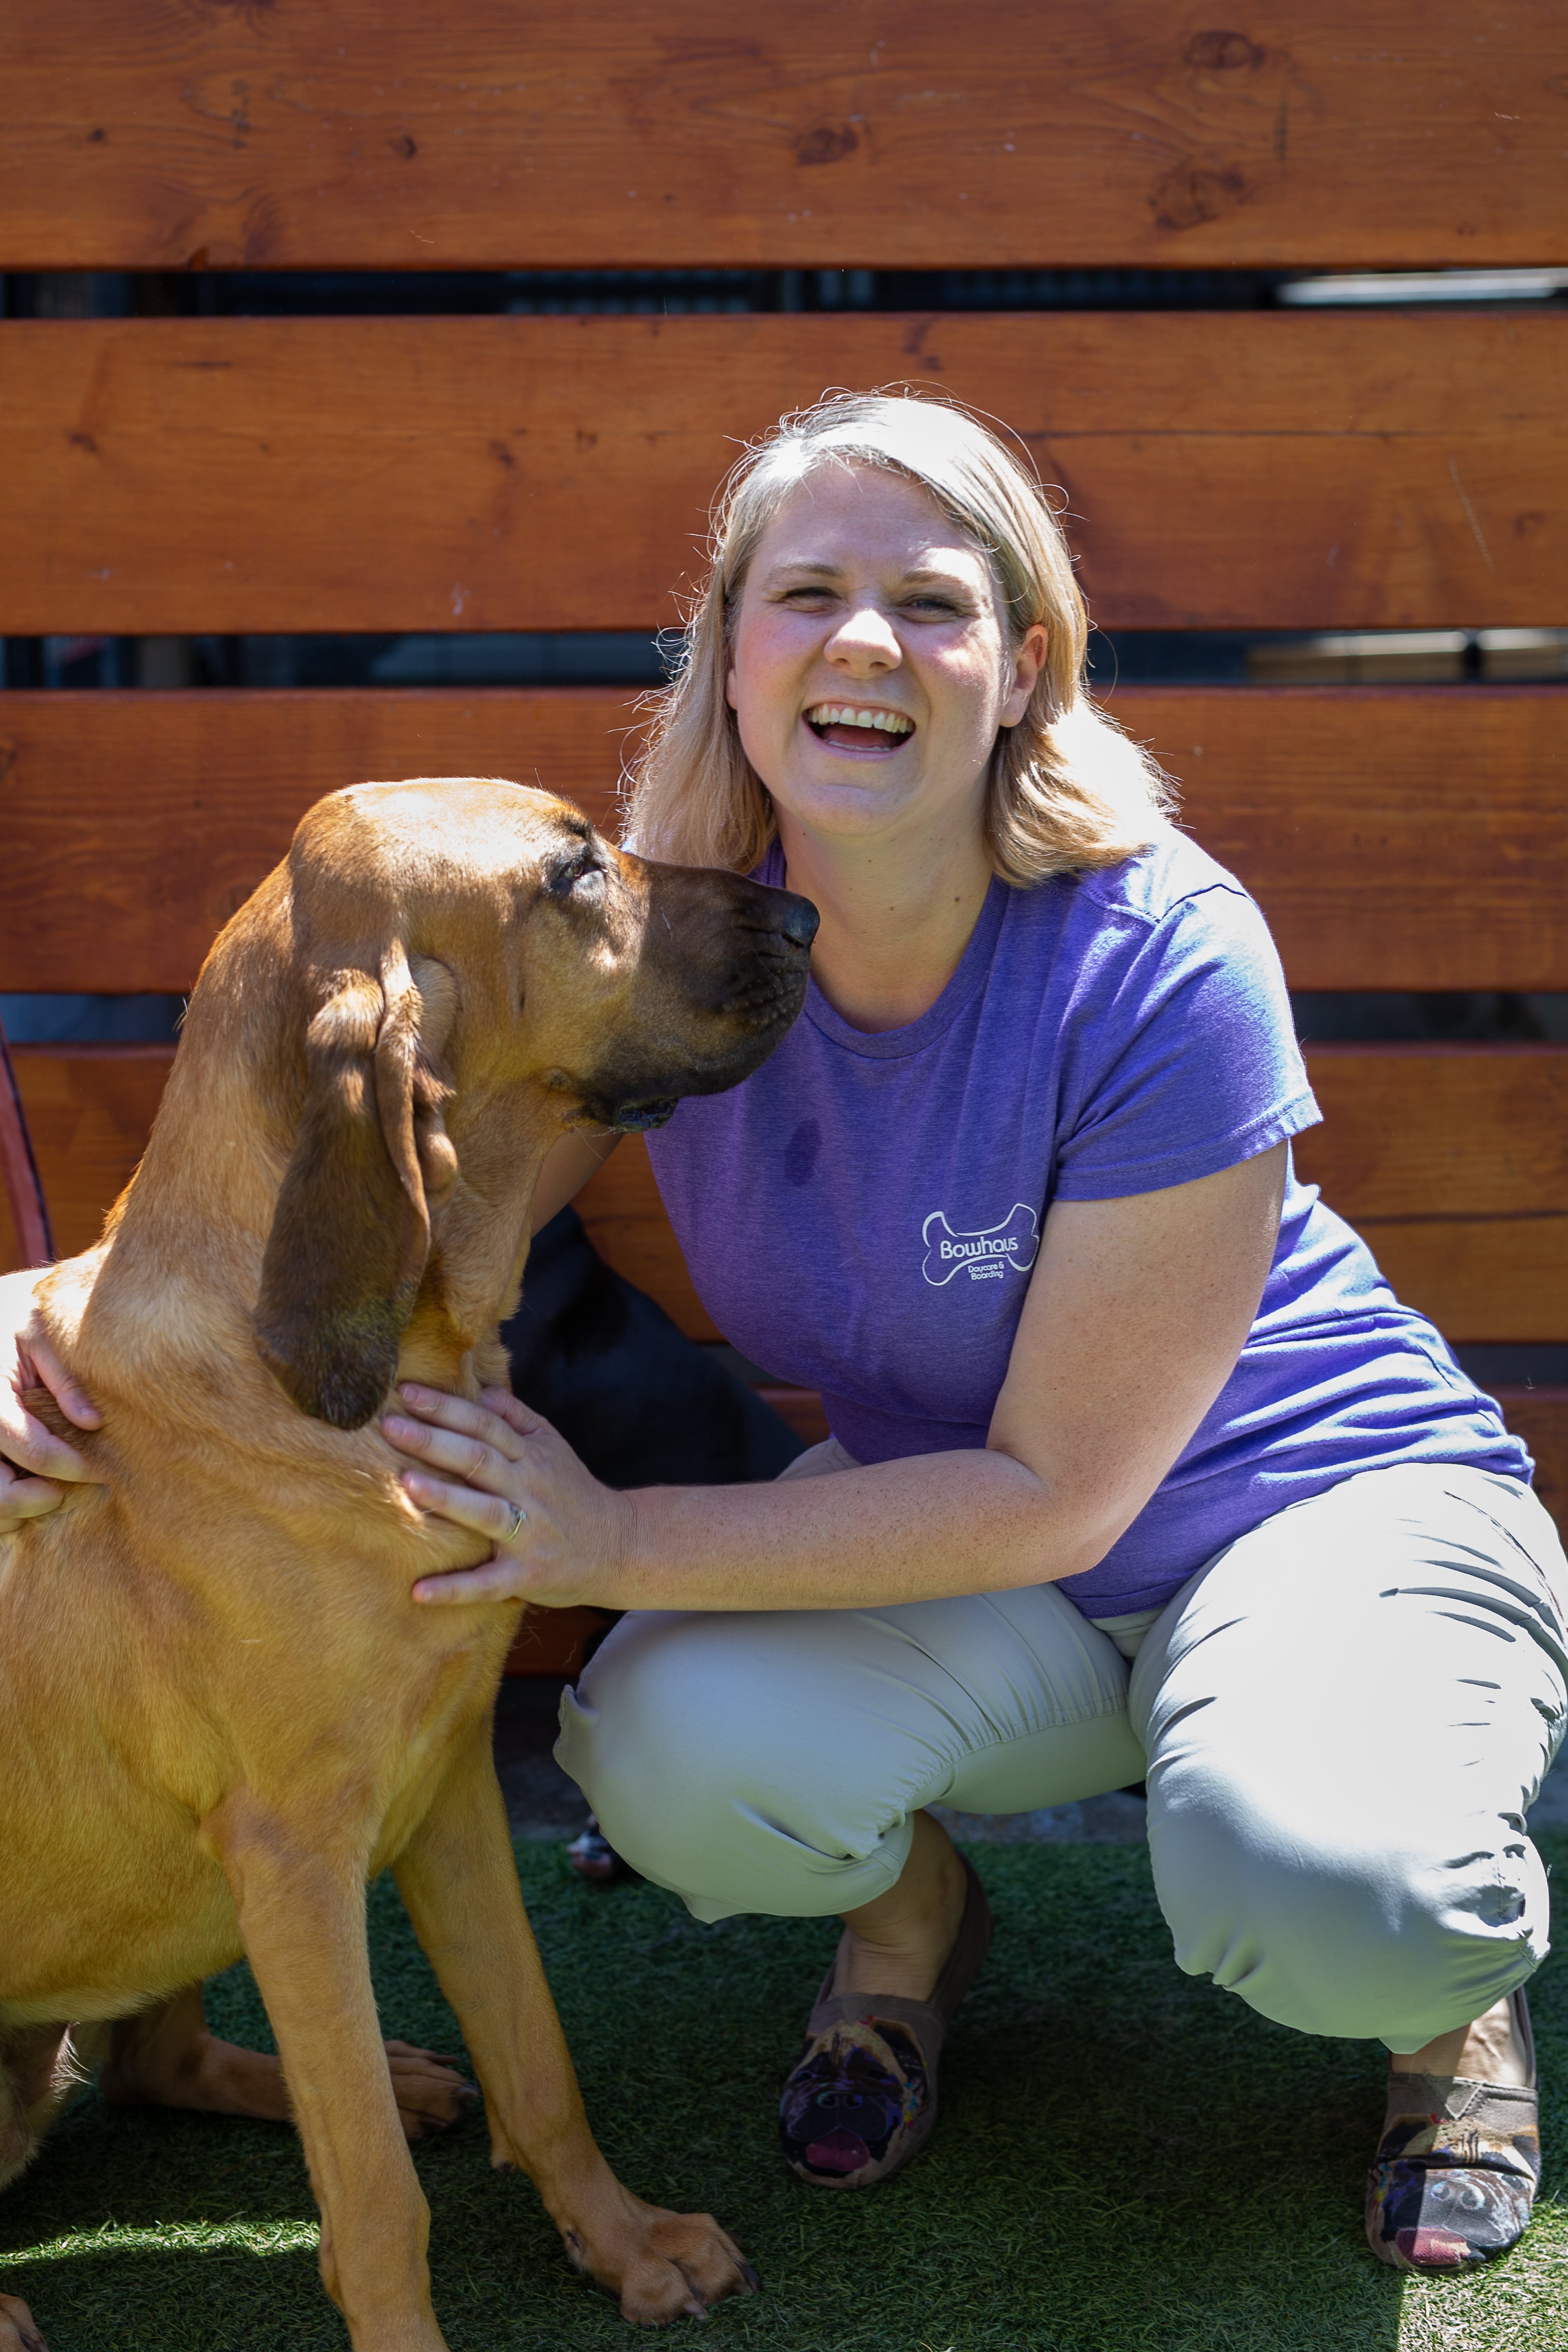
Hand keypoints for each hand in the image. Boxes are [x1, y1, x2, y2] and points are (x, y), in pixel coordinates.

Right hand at [0, 1267, 102, 1532]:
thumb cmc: (12, 1321)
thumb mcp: (39, 1334)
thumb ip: (65, 1378)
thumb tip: (93, 1423)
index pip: (34, 1450)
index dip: (72, 1467)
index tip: (100, 1470)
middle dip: (39, 1500)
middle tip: (70, 1489)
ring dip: (18, 1510)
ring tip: (49, 1491)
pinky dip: (5, 1508)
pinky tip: (28, 1489)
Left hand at [382, 1384, 630, 1608]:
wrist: (619, 1546)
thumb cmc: (574, 1493)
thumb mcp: (553, 1447)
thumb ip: (518, 1417)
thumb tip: (482, 1390)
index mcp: (530, 1456)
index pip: (484, 1424)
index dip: (446, 1407)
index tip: (406, 1393)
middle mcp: (528, 1490)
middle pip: (479, 1460)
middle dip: (433, 1442)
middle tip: (390, 1427)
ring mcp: (528, 1534)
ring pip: (485, 1513)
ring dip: (447, 1499)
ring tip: (406, 1484)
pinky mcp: (526, 1575)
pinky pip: (488, 1583)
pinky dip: (455, 1589)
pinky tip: (418, 1591)